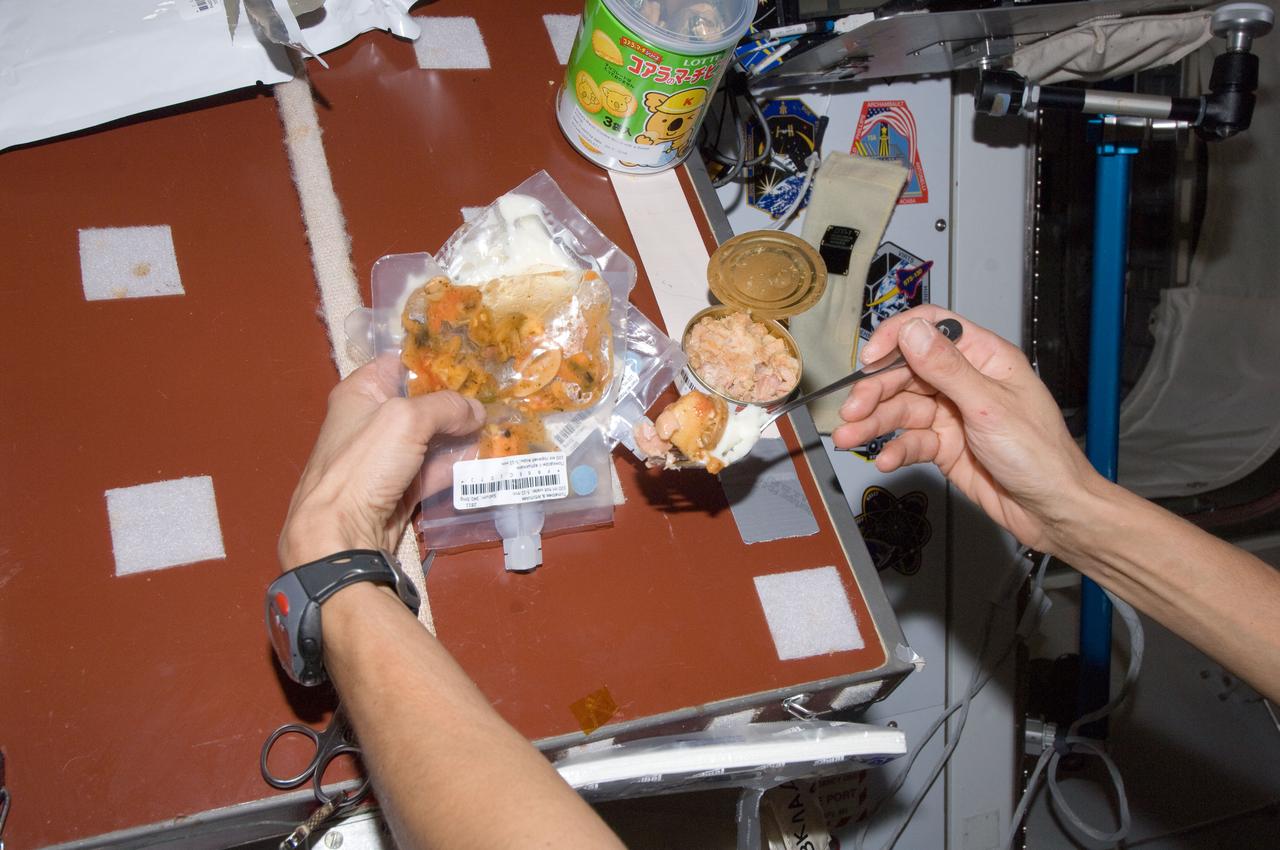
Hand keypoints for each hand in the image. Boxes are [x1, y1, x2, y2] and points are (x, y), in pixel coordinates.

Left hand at [279, 355, 484, 568]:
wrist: (342, 533)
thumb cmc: (364, 465)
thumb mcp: (407, 419)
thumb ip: (447, 407)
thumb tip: (477, 411)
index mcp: (361, 392)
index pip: (401, 363)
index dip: (435, 361)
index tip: (472, 362)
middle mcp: (373, 420)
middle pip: (423, 402)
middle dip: (458, 400)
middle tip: (495, 394)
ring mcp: (388, 456)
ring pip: (433, 437)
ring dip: (463, 434)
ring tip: (500, 424)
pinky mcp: (402, 486)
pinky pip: (435, 468)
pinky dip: (458, 464)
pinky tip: (487, 456)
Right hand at [832, 306, 1103, 553]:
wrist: (1053, 511)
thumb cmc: (1042, 457)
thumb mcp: (989, 407)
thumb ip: (947, 368)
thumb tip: (913, 331)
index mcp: (985, 358)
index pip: (932, 329)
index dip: (897, 337)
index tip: (871, 357)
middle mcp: (966, 382)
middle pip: (907, 373)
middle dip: (875, 391)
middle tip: (851, 410)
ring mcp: (954, 414)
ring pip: (902, 409)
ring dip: (874, 423)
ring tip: (851, 438)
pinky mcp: (945, 445)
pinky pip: (911, 440)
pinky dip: (896, 449)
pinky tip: (887, 459)